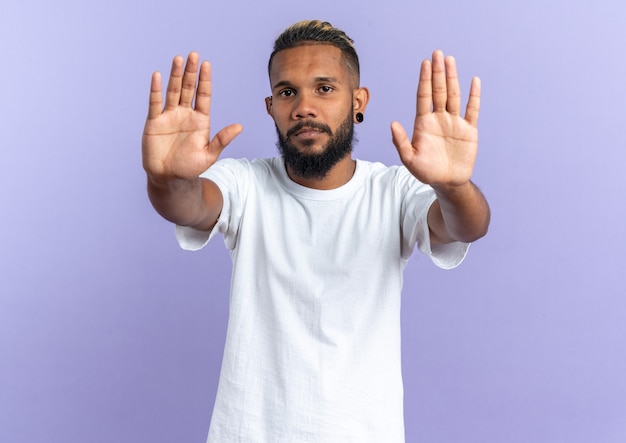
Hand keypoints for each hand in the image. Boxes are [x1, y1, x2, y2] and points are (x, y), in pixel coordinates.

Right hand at [142, 52, 242, 182]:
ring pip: (173, 91)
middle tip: (194, 55)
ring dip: (175, 75)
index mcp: (200, 120)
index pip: (203, 95)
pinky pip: (155, 103)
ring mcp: (169, 116)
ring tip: (178, 59)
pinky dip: (156, 89)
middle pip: (189, 88)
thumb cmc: (190, 167)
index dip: (205, 80)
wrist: (169, 178)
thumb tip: (240, 126)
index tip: (207, 64)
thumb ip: (222, 139)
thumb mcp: (209, 154)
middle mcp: (185, 114)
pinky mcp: (154, 121)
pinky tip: (157, 76)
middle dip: (191, 72)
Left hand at [391, 50, 479, 187]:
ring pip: (453, 95)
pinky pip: (472, 110)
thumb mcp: (410, 159)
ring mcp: (454, 122)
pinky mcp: (469, 130)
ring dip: (452, 78)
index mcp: (423, 123)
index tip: (424, 63)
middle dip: (437, 72)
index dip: (424, 80)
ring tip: (450, 60)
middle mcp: (439, 118)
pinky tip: (474, 81)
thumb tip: (392, 123)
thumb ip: (401, 141)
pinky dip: (474, 96)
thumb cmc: (426, 172)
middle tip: (437, 53)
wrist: (447, 183)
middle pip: (438, 91)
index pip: (424, 96)